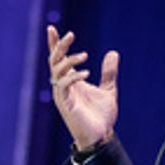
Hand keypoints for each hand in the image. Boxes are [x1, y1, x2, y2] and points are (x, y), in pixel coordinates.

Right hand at [47, 25, 118, 150]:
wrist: (101, 136)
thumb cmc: (101, 116)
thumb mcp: (108, 89)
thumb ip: (108, 72)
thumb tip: (113, 53)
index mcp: (71, 81)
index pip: (59, 59)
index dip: (55, 44)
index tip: (51, 28)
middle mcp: (63, 86)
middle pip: (54, 60)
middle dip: (59, 46)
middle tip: (71, 35)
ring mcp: (62, 94)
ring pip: (57, 71)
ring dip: (69, 60)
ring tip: (85, 55)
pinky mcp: (64, 104)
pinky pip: (63, 85)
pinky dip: (73, 77)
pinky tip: (86, 74)